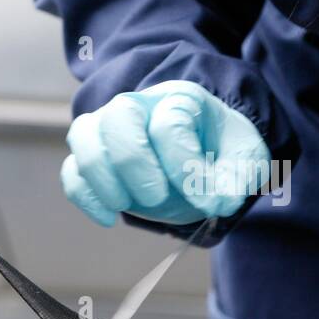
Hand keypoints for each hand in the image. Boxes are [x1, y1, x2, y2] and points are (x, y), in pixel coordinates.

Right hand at [61, 80, 269, 225]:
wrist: (205, 151)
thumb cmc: (223, 150)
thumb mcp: (245, 159)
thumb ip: (237, 179)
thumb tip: (219, 202)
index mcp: (180, 100)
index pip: (169, 125)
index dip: (186, 168)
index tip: (210, 202)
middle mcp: (139, 106)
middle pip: (118, 117)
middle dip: (134, 162)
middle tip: (156, 197)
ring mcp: (111, 129)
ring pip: (85, 136)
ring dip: (102, 177)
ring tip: (126, 206)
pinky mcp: (96, 157)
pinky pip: (73, 170)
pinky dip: (84, 195)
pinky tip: (108, 218)